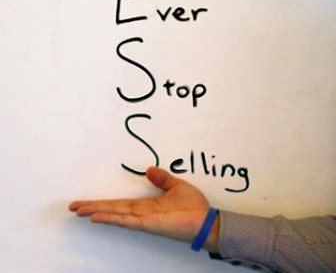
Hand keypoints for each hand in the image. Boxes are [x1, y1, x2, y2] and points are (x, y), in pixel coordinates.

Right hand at [69, 167, 219, 251]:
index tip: (86, 201)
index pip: (119, 203)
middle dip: (92, 207)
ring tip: (80, 211)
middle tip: (73, 207)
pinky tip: (98, 217)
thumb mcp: (177, 186)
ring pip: (115, 214)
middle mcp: (141, 213)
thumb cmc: (193, 206)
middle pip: (112, 209)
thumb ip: (162, 179)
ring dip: (97, 212)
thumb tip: (149, 169)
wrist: (205, 220)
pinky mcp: (148, 224)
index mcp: (146, 204)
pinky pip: (126, 220)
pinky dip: (112, 218)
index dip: (102, 202)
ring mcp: (143, 219)